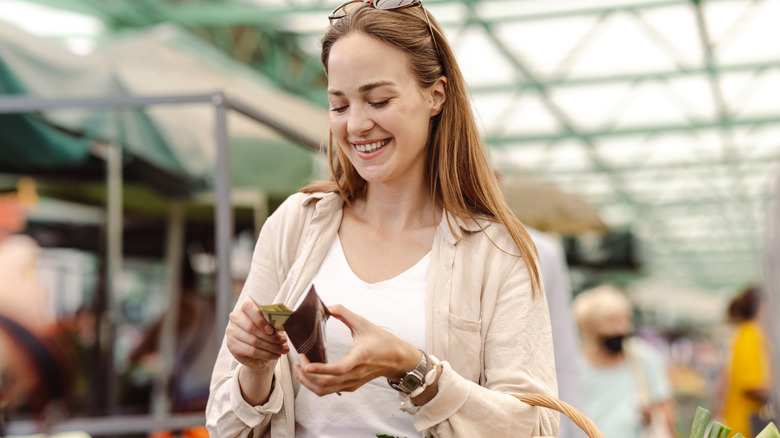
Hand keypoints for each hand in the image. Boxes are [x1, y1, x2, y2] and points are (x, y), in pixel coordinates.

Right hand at [225, 299, 288, 370]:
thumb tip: (284, 325)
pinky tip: (275, 355)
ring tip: (283, 350)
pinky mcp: (232, 345)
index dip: (260, 319)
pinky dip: (266, 354)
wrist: (258, 350)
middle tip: (283, 341)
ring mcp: (231, 332)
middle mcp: (235, 318)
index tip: (271, 330)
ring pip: (253, 341)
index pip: (249, 307)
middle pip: (252, 327)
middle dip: (270, 336)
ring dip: (271, 347)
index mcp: (245, 308)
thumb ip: (274, 322)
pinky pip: (251, 351)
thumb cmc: (266, 332)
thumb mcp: (271, 325)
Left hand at [294, 304, 419, 395]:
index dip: (321, 369)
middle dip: (307, 376)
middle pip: (326, 384)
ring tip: (300, 370)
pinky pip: (330, 391)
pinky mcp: (351, 386)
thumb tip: (327, 306)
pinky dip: (316, 385)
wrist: (397, 358)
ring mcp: (352, 382)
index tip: (306, 365)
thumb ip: (344, 313)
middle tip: (298, 362)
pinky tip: (310, 375)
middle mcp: (356, 373)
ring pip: (325, 391)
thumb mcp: (364, 323)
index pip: (339, 369)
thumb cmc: (383, 341)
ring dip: (309, 383)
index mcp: (360, 357)